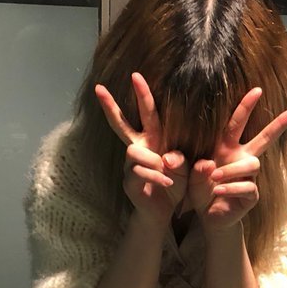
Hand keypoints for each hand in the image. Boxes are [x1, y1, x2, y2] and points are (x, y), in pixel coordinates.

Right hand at [95, 72, 187, 228]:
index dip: (142, 94)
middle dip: (111, 106)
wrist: (163, 212)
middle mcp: (138, 148)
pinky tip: (167, 184)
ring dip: (152, 160)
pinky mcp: (128, 181)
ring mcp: (130, 165)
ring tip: (168, 174)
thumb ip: (184, 162)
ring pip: (133, 151)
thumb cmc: (175, 185)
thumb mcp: (187, 171)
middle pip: (121, 124)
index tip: (135, 75)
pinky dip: (155, 177)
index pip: (146, 113)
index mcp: (154, 139)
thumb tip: (170, 157)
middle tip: (99, 88)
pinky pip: (139, 172)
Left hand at [189, 88, 286, 233]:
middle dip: (280, 124)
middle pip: (265, 138)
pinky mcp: (251, 195)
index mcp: (227, 148)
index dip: (246, 106)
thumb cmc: (201, 191)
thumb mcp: (192, 177)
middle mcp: (242, 159)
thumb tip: (207, 164)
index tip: (257, 90)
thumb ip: (196, 170)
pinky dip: (231, 188)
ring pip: (251, 164)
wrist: (208, 216)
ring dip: (231, 170)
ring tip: (215, 179)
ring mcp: (249, 177)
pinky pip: (246, 187)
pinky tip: (218, 192)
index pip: (237, 123)